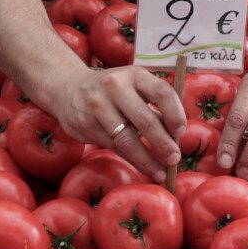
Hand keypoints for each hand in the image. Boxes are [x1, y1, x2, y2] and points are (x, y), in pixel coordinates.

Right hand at [45, 65, 185, 182]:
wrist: (67, 87)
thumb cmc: (113, 90)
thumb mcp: (133, 86)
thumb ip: (154, 104)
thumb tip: (176, 134)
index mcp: (134, 75)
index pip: (161, 92)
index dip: (175, 114)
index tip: (180, 132)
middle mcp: (115, 87)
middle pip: (145, 119)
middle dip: (162, 143)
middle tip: (174, 159)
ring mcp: (98, 106)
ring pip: (127, 139)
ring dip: (146, 159)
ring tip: (161, 173)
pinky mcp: (86, 124)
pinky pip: (113, 146)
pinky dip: (131, 160)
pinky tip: (143, 167)